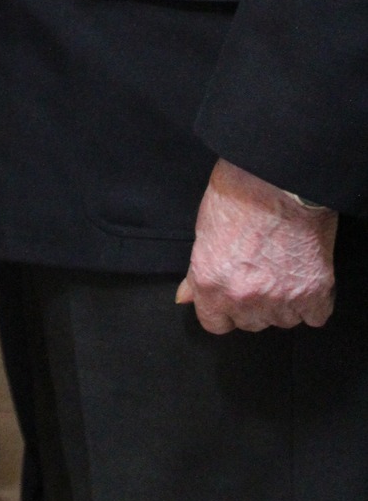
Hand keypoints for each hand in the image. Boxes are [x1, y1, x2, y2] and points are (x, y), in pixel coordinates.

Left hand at [177, 158, 336, 332]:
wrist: (279, 177)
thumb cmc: (237, 193)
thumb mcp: (204, 229)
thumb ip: (196, 271)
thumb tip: (185, 298)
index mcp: (211, 283)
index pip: (214, 323)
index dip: (222, 308)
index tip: (230, 293)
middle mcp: (244, 299)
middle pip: (250, 322)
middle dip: (253, 302)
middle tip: (259, 269)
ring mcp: (281, 300)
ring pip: (283, 320)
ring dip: (283, 301)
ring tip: (283, 265)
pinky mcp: (315, 294)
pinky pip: (315, 316)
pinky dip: (313, 300)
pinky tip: (304, 273)